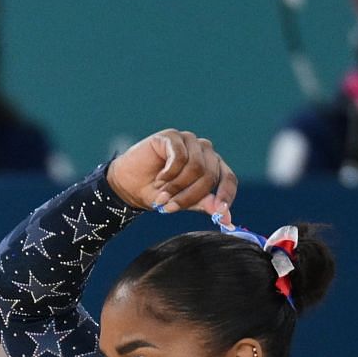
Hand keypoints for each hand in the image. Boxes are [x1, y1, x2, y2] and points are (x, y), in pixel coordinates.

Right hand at [107, 129, 237, 218]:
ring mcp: (189, 141)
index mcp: (211, 166)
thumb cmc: (158, 193)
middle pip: (210, 175)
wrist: (129, 186)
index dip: (226, 195)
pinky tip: (159, 178)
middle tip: (170, 207)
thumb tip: (228, 220)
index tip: (220, 214)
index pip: (228, 178)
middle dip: (190, 196)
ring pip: (196, 167)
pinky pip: (180, 157)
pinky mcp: (173, 136)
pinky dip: (169, 174)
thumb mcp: (184, 203)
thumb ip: (205, 205)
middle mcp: (203, 151)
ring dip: (177, 186)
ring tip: (162, 194)